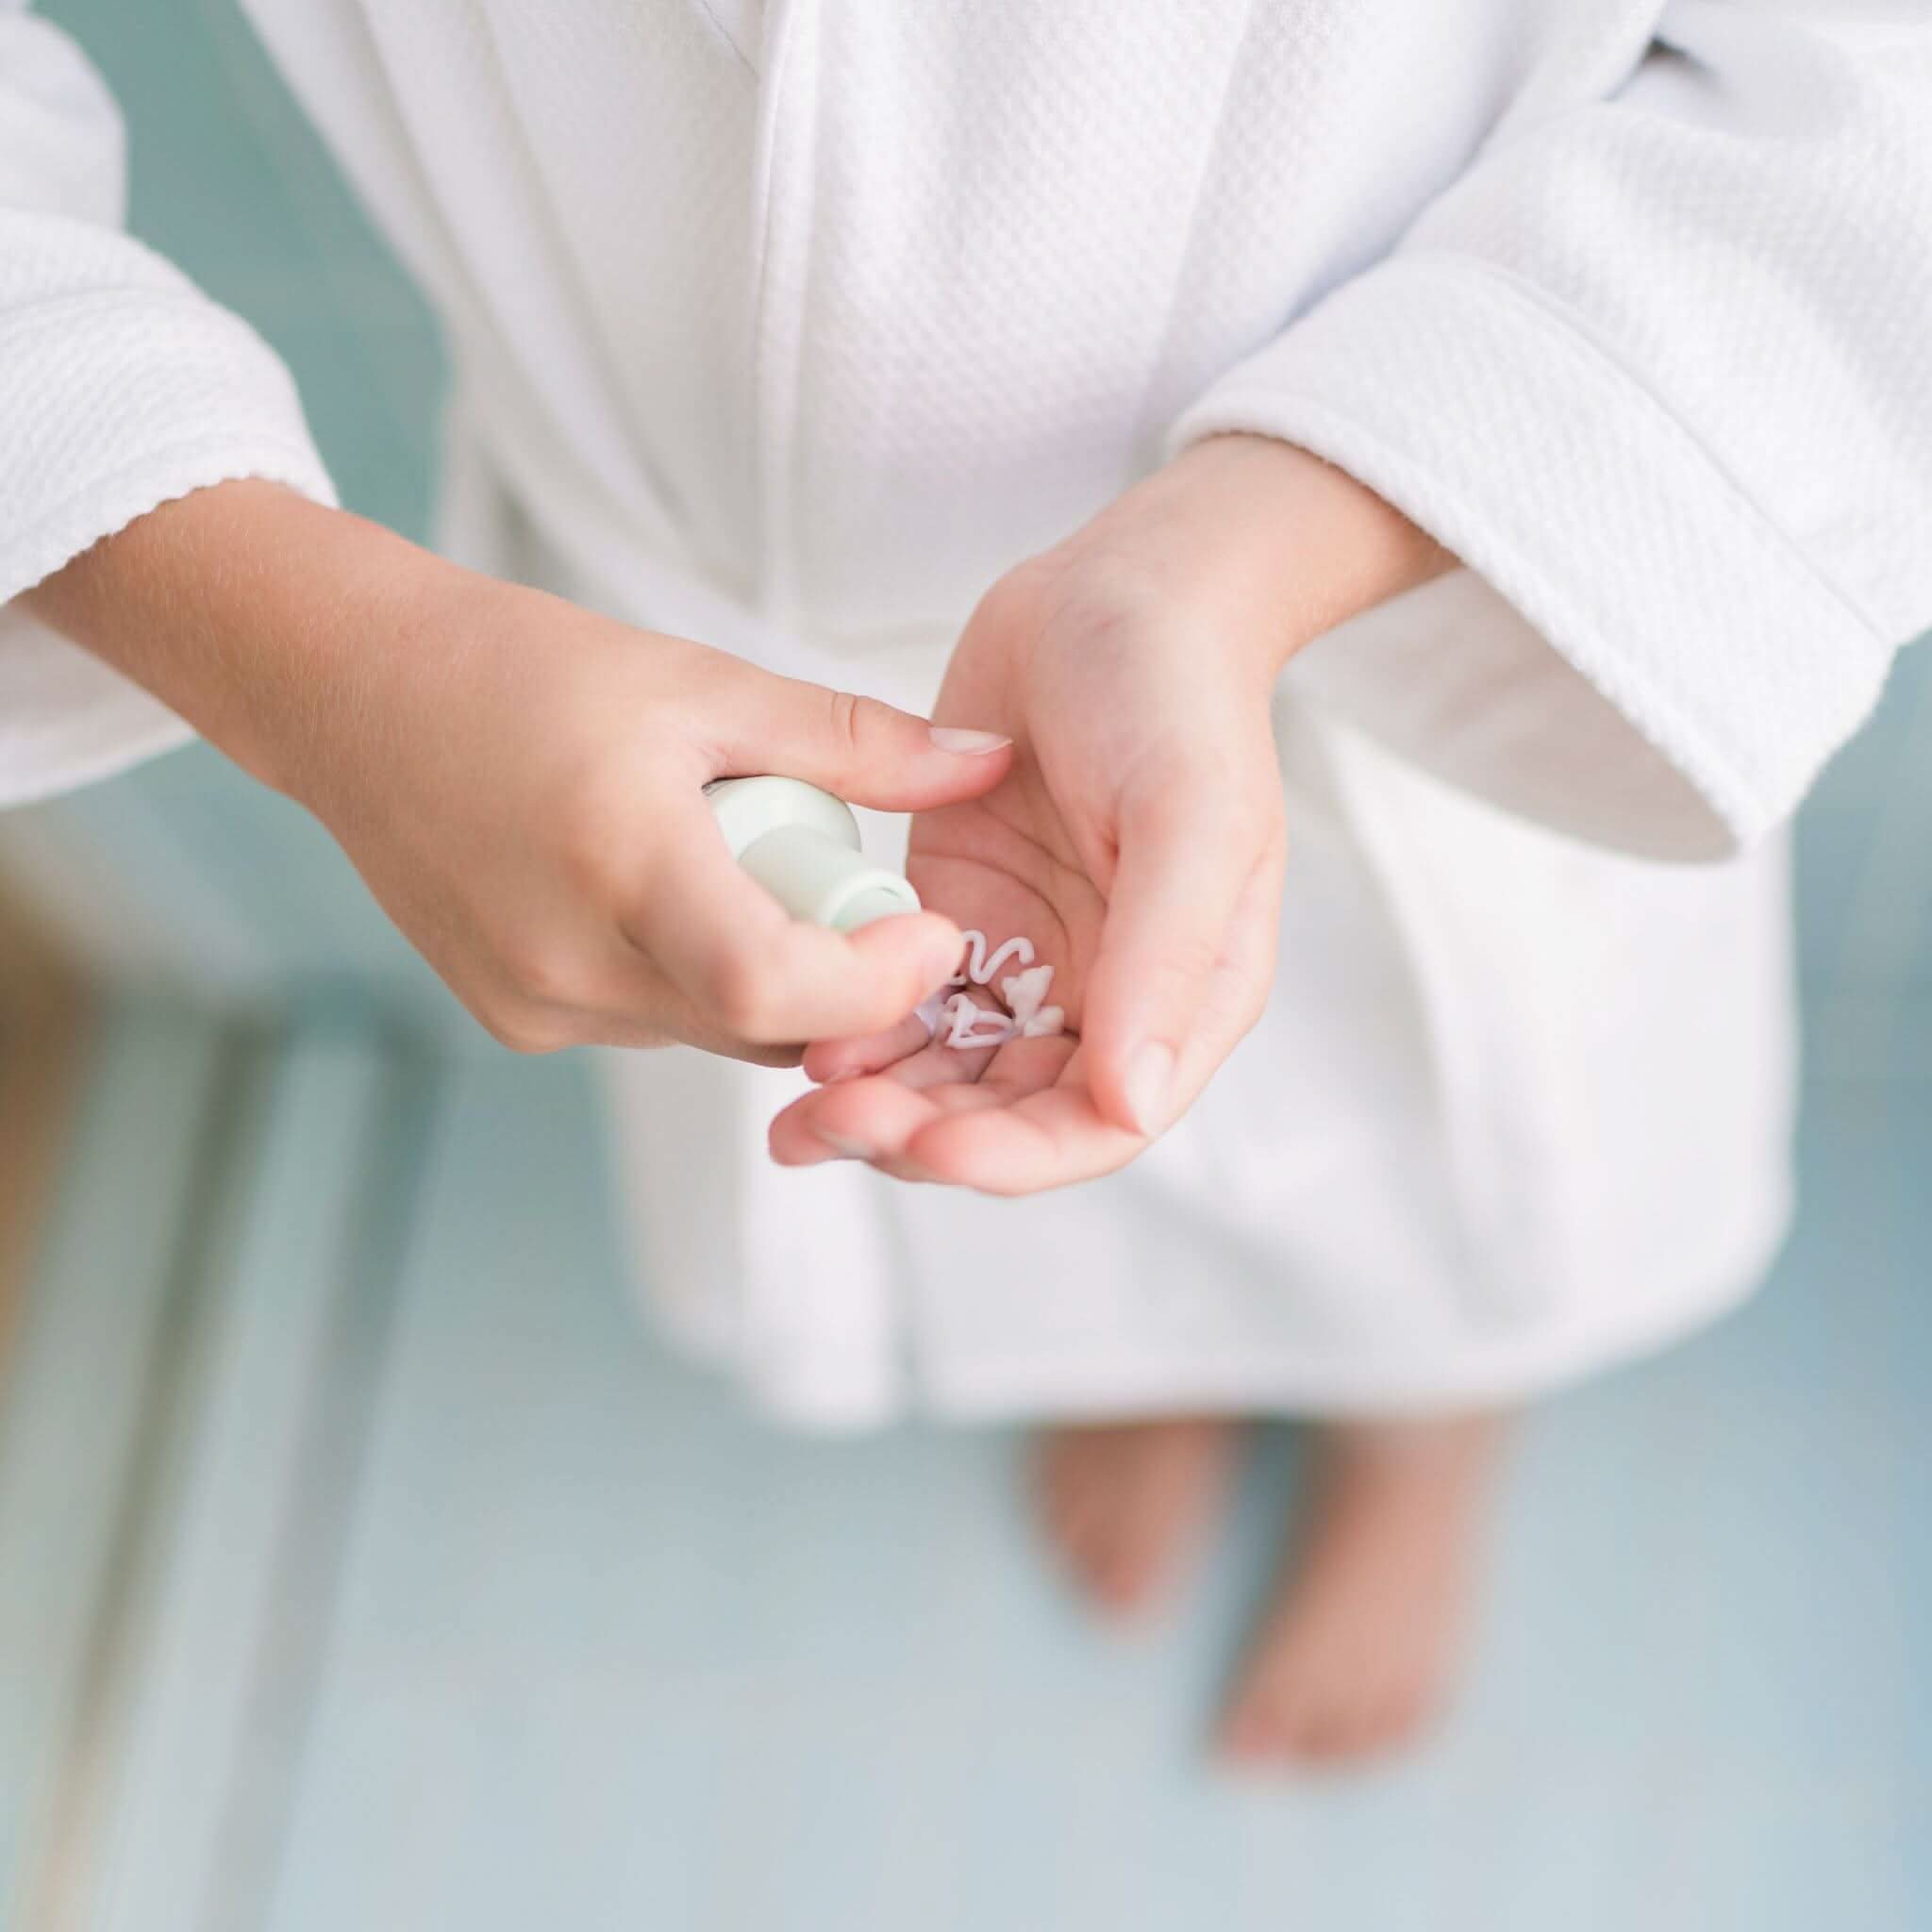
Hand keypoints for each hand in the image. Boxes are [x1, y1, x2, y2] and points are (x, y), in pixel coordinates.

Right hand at [25, 481, 1013, 1060]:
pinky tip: (675, 895)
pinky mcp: (515, 1021)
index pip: (777, 988)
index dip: (880, 982)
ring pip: (716, 1034)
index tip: (936, 933)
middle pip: (764, 1023)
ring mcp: (535, 1008)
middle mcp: (569, 964)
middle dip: (842, 977)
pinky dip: (700, 981)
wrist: (353, 695)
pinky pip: (657, 1027)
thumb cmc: (520, 669)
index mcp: (619, 866)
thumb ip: (858, 739)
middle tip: (859, 891)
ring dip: (770, 978)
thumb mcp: (704, 683)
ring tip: (742, 866)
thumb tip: (992, 763)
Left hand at [769, 435, 1447, 1190]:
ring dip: (881, 1101)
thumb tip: (1131, 1101)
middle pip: (1011, 1116)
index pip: (1103, 1123)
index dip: (1013, 1154)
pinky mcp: (963, 921)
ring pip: (950, 1075)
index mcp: (1184, 997)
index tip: (927, 1145)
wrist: (1115, 593)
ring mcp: (1031, 963)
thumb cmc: (1177, 695)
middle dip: (923, 1136)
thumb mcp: (1190, 817)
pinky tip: (802, 1041)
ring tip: (798, 1110)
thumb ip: (1164, 959)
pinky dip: (859, 1032)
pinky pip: (906, 1005)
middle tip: (828, 1122)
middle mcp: (1108, 999)